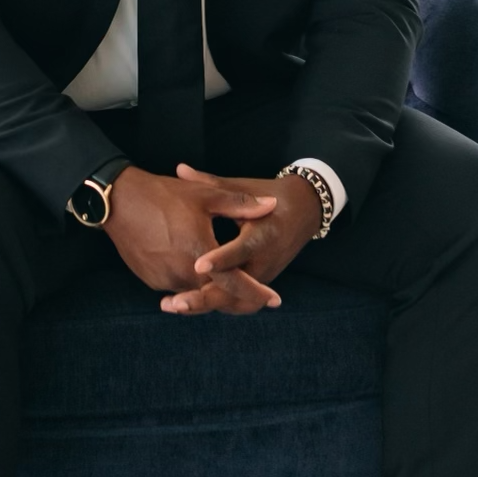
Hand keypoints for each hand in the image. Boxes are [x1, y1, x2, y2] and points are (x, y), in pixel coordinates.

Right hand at [103, 166, 280, 314]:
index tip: (274, 300)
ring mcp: (163, 280)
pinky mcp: (150, 280)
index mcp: (199, 253)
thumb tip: (271, 205)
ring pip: (196, 290)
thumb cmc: (163, 195)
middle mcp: (181, 273)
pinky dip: (190, 281)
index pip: (234, 283)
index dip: (255, 292)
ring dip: (210, 286)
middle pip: (215, 293)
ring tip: (221, 274)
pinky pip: (177, 286)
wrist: (118, 201)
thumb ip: (241, 203)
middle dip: (234, 292)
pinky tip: (193, 265)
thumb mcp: (205, 196)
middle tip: (253, 290)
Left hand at [167, 166, 322, 315]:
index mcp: (263, 235)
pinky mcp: (261, 284)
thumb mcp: (243, 188)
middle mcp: (265, 261)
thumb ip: (209, 184)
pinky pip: (238, 300)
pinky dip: (215, 304)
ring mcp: (264, 276)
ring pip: (235, 300)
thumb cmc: (270, 195)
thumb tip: (180, 170)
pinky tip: (188, 305)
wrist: (305, 212)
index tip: (197, 266)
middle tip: (174, 303)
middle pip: (235, 288)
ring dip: (205, 305)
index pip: (240, 252)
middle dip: (204, 298)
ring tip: (172, 306)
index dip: (219, 260)